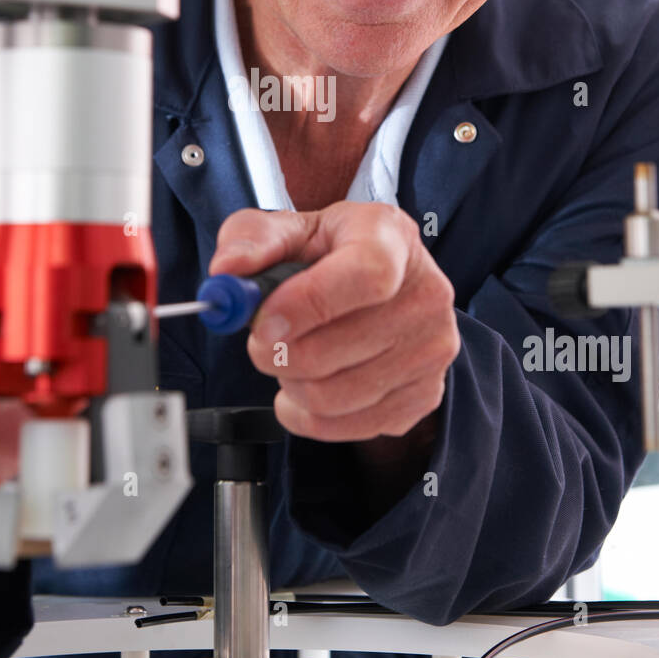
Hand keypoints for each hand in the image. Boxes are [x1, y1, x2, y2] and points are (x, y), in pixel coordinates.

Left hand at [209, 202, 459, 441]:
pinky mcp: (427, 395)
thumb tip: (226, 273)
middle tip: (261, 341)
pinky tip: (306, 387)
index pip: (366, 274)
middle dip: (278, 352)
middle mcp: (426, 293)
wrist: (381, 283)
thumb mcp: (288, 230)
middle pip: (342, 345)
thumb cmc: (331, 254)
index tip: (263, 322)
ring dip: (292, 384)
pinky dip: (311, 417)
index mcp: (392, 237)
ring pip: (337, 395)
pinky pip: (350, 427)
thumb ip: (251, 241)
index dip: (309, 304)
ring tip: (290, 359)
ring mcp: (432, 349)